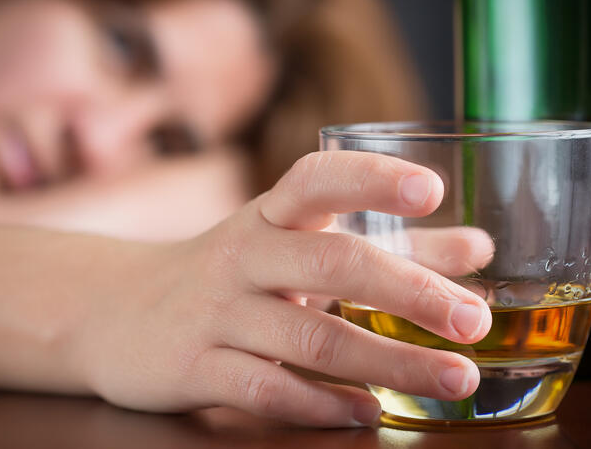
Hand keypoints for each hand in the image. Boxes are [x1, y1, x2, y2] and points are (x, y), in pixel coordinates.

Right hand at [75, 151, 491, 426]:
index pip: (315, 178)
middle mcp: (242, 256)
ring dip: (387, 361)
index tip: (430, 189)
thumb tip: (476, 248)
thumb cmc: (228, 274)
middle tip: (472, 322)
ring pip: (309, 338)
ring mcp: (216, 313)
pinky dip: (322, 403)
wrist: (114, 310)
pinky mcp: (194, 367)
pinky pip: (265, 389)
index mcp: (268, 216)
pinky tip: (367, 412)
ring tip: (452, 380)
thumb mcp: (293, 247)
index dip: (370, 177)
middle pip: (330, 263)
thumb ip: (386, 246)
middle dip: (408, 290)